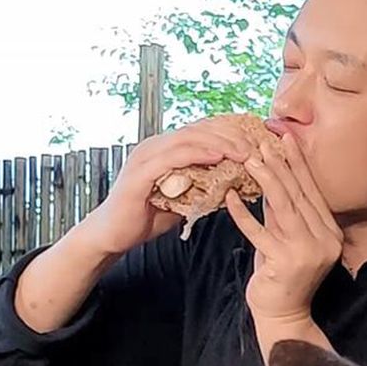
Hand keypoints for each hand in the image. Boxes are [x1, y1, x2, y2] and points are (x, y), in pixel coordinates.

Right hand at [71, 116, 262, 256]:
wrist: (111, 235)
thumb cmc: (145, 218)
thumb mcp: (182, 200)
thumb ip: (202, 188)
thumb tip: (232, 185)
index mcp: (164, 149)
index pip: (201, 131)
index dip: (229, 133)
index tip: (254, 143)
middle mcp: (155, 146)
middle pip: (198, 130)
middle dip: (230, 136)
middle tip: (255, 146)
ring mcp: (146, 156)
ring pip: (189, 139)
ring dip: (220, 143)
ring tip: (243, 151)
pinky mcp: (140, 172)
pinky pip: (173, 156)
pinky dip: (197, 154)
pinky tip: (217, 158)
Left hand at [225, 131, 342, 330]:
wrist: (283, 316)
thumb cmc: (282, 276)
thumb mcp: (287, 238)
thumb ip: (282, 212)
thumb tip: (271, 178)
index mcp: (330, 232)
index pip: (312, 191)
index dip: (298, 163)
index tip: (285, 139)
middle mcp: (325, 240)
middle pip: (299, 195)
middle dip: (279, 166)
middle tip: (262, 142)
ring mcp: (307, 252)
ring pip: (284, 208)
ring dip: (266, 181)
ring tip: (250, 159)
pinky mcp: (284, 263)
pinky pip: (260, 233)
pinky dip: (244, 214)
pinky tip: (230, 198)